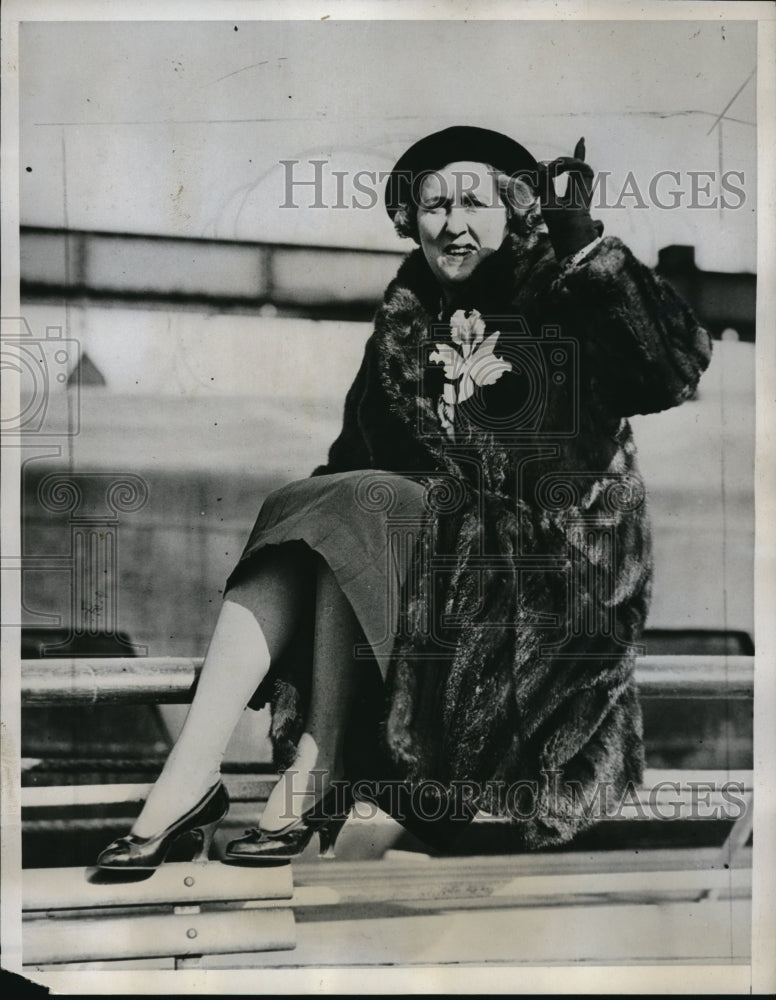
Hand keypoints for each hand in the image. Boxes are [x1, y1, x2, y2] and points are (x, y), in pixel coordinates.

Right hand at [538, 138, 602, 259]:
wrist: (574, 249)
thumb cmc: (561, 230)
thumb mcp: (549, 207)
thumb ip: (546, 184)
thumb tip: (540, 165)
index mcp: (580, 193)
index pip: (580, 169)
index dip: (567, 163)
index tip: (551, 168)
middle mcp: (585, 194)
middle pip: (584, 170)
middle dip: (576, 158)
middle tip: (575, 145)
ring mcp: (584, 199)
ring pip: (585, 175)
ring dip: (579, 161)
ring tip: (581, 144)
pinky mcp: (581, 204)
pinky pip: (582, 182)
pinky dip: (577, 171)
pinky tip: (576, 165)